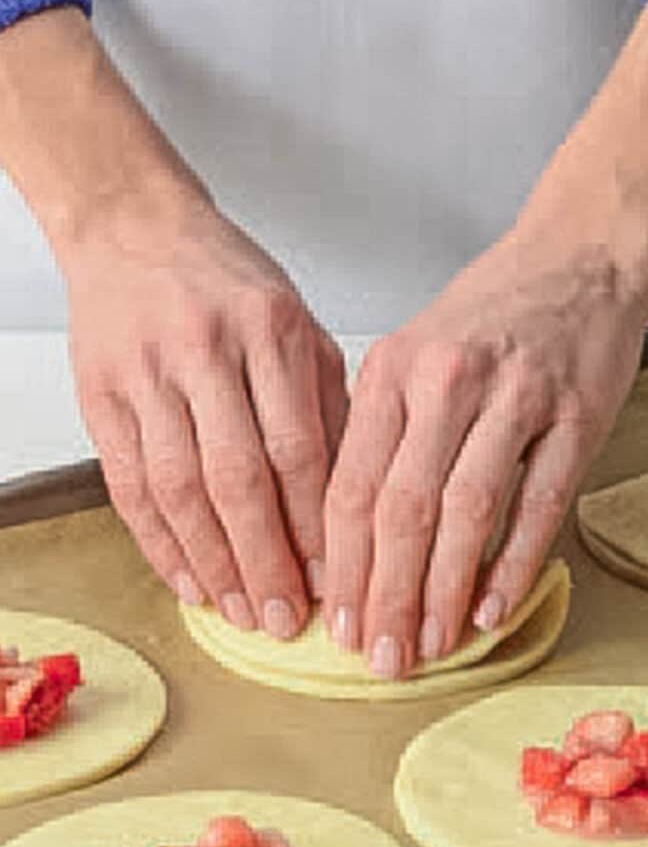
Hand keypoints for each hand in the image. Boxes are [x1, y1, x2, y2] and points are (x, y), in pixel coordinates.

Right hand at [67, 198, 346, 636]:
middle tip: (288, 618)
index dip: (317, 524)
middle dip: (267, 560)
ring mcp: (146, 374)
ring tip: (241, 610)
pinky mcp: (101, 396)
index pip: (300, 447)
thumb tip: (346, 497)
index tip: (337, 577)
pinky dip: (158, 541)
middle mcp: (205, 351)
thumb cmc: (226, 279)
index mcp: (270, 329)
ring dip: (212, 563)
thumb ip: (324, 399)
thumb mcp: (296, 321)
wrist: (133, 228)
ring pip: (179, 490)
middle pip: (239, 478)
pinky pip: (129, 484)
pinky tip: (186, 577)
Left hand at [323, 229, 647, 678]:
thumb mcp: (412, 353)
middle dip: (385, 594)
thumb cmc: (489, 312)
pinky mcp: (575, 415)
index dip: (342, 564)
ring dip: (442, 591)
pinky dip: (512, 565)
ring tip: (428, 644)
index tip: (335, 618)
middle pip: (402, 508)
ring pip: (466, 513)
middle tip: (378, 654)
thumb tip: (352, 532)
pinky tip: (491, 607)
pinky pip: (538, 504)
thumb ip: (379, 431)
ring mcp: (515, 397)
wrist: (575, 256)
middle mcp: (446, 381)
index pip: (352, 484)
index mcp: (393, 369)